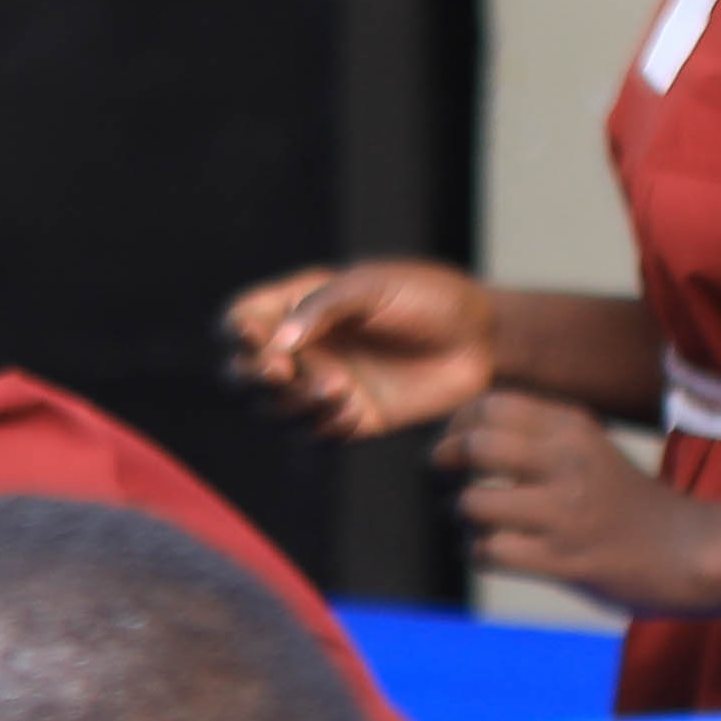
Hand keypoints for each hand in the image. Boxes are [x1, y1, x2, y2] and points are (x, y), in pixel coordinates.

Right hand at [226, 258, 495, 439]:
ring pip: (273, 409)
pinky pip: (315, 434)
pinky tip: (356, 411)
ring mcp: (322, 386)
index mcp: (298, 306)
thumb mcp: (374, 286)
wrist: (483, 339)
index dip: (237, 332)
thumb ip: (323, 307)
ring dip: (294, 402)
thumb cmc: (430, 298)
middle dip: (253, 376)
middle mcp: (302, 350)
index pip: (241, 321)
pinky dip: (326, 426)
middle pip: (243, 372)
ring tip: (338, 389)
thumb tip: (279, 342)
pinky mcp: (349, 419)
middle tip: (283, 372)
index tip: (257, 336)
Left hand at [444, 389, 717, 612]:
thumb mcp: (587, 448)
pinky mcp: (562, 559)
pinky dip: (476, 553)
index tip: (451, 442)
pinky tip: (490, 551)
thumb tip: (459, 430)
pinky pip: (487, 551)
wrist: (689, 550)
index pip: (491, 404)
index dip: (456, 424)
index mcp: (574, 428)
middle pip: (476, 445)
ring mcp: (565, 513)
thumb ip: (534, 434)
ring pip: (473, 502)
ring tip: (475, 521)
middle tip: (443, 474)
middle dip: (445, 461)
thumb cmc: (623, 501)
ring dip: (461, 515)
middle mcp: (569, 463)